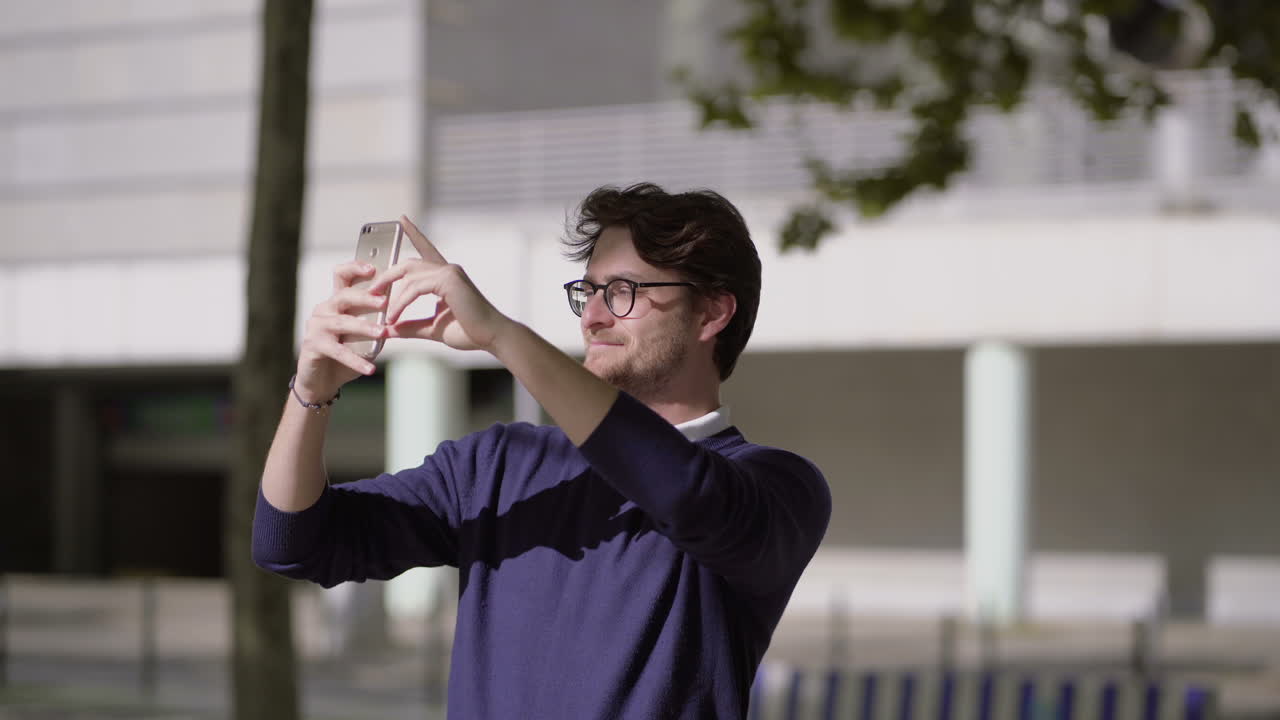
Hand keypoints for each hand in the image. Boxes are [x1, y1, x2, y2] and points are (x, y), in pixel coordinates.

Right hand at [294, 261, 387, 401]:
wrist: (321, 381)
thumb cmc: (344, 354)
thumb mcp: (363, 337)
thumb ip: (376, 324)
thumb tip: (397, 318)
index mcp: (337, 302)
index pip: (343, 276)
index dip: (356, 268)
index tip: (374, 268)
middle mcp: (324, 309)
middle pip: (344, 295)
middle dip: (365, 297)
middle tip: (384, 302)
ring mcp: (316, 326)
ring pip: (342, 322)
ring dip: (364, 327)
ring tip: (382, 333)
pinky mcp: (313, 345)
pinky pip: (338, 352)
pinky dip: (355, 361)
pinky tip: (370, 368)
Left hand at [369, 215, 512, 352]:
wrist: (492, 338)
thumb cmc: (470, 332)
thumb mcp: (433, 329)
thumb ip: (411, 326)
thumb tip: (390, 329)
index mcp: (446, 277)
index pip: (427, 249)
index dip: (414, 233)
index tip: (401, 220)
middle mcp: (448, 269)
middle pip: (408, 263)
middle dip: (387, 276)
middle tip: (371, 291)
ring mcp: (449, 272)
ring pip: (409, 277)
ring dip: (393, 297)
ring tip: (383, 315)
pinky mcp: (449, 280)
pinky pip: (415, 287)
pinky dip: (402, 303)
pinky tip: (394, 317)